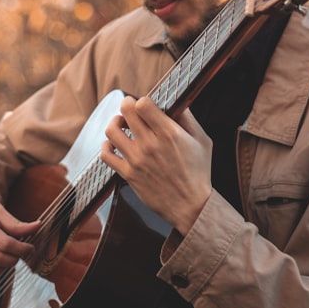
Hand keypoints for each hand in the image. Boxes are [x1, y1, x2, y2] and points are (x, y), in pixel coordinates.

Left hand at [100, 96, 213, 234]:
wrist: (190, 206)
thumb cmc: (199, 173)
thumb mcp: (202, 141)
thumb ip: (188, 119)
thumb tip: (176, 102)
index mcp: (170, 134)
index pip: (143, 105)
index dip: (142, 101)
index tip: (144, 105)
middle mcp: (150, 145)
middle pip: (125, 112)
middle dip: (127, 106)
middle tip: (130, 111)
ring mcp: (137, 160)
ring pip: (112, 131)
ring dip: (115, 123)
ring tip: (121, 125)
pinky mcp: (128, 174)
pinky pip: (106, 155)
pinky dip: (106, 146)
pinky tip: (114, 144)